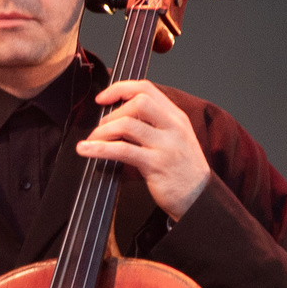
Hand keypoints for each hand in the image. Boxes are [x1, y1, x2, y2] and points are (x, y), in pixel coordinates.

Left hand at [81, 79, 211, 219]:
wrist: (199, 199)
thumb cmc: (184, 170)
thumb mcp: (175, 139)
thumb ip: (155, 124)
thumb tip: (121, 116)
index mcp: (176, 117)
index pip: (146, 88)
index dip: (120, 89)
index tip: (103, 98)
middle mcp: (173, 127)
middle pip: (138, 101)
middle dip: (113, 112)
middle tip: (101, 127)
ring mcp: (165, 145)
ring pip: (127, 124)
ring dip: (103, 131)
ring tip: (93, 140)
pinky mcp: (156, 164)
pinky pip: (123, 150)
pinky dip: (100, 148)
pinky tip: (87, 150)